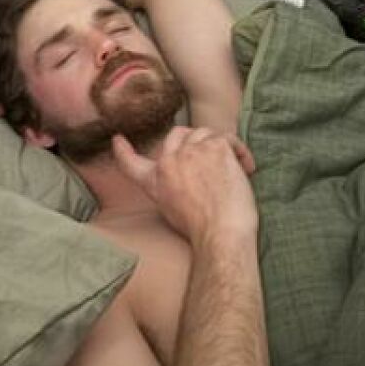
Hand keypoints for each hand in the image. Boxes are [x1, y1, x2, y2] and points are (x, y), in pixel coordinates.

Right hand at [112, 127, 257, 248]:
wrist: (221, 233)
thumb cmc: (203, 230)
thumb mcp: (172, 210)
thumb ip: (170, 188)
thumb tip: (184, 178)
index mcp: (155, 181)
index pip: (131, 163)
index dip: (122, 151)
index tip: (118, 140)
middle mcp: (169, 162)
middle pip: (177, 135)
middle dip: (193, 141)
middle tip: (211, 157)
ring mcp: (192, 151)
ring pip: (204, 132)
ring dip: (219, 145)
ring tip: (234, 166)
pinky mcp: (215, 147)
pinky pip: (228, 138)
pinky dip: (240, 150)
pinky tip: (246, 166)